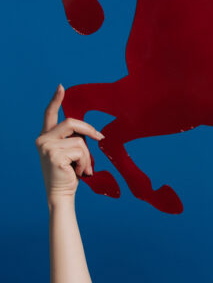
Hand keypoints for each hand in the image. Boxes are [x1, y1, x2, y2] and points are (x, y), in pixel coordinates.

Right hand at [35, 85, 103, 204]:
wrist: (60, 195)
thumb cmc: (68, 176)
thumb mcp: (70, 155)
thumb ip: (74, 141)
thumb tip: (91, 134)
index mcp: (46, 137)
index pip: (50, 114)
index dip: (56, 100)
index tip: (61, 87)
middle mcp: (43, 139)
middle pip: (71, 122)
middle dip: (89, 129)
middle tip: (101, 138)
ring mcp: (47, 146)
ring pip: (80, 141)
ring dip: (88, 156)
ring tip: (84, 169)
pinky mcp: (54, 155)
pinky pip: (80, 151)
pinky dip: (85, 162)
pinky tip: (79, 173)